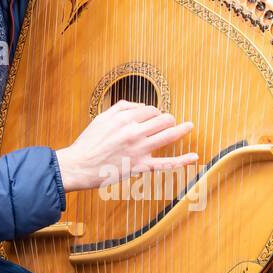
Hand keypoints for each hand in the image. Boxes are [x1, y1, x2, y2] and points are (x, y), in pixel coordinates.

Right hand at [56, 100, 197, 191]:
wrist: (78, 166)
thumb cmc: (88, 143)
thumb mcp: (102, 117)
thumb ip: (122, 107)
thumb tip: (142, 106)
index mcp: (125, 118)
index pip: (151, 109)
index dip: (155, 113)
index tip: (155, 118)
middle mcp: (134, 131)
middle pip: (163, 119)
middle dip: (169, 119)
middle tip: (169, 123)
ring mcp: (139, 149)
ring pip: (168, 135)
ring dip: (181, 129)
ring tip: (188, 127)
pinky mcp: (140, 166)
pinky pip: (166, 163)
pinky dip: (182, 161)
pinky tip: (194, 157)